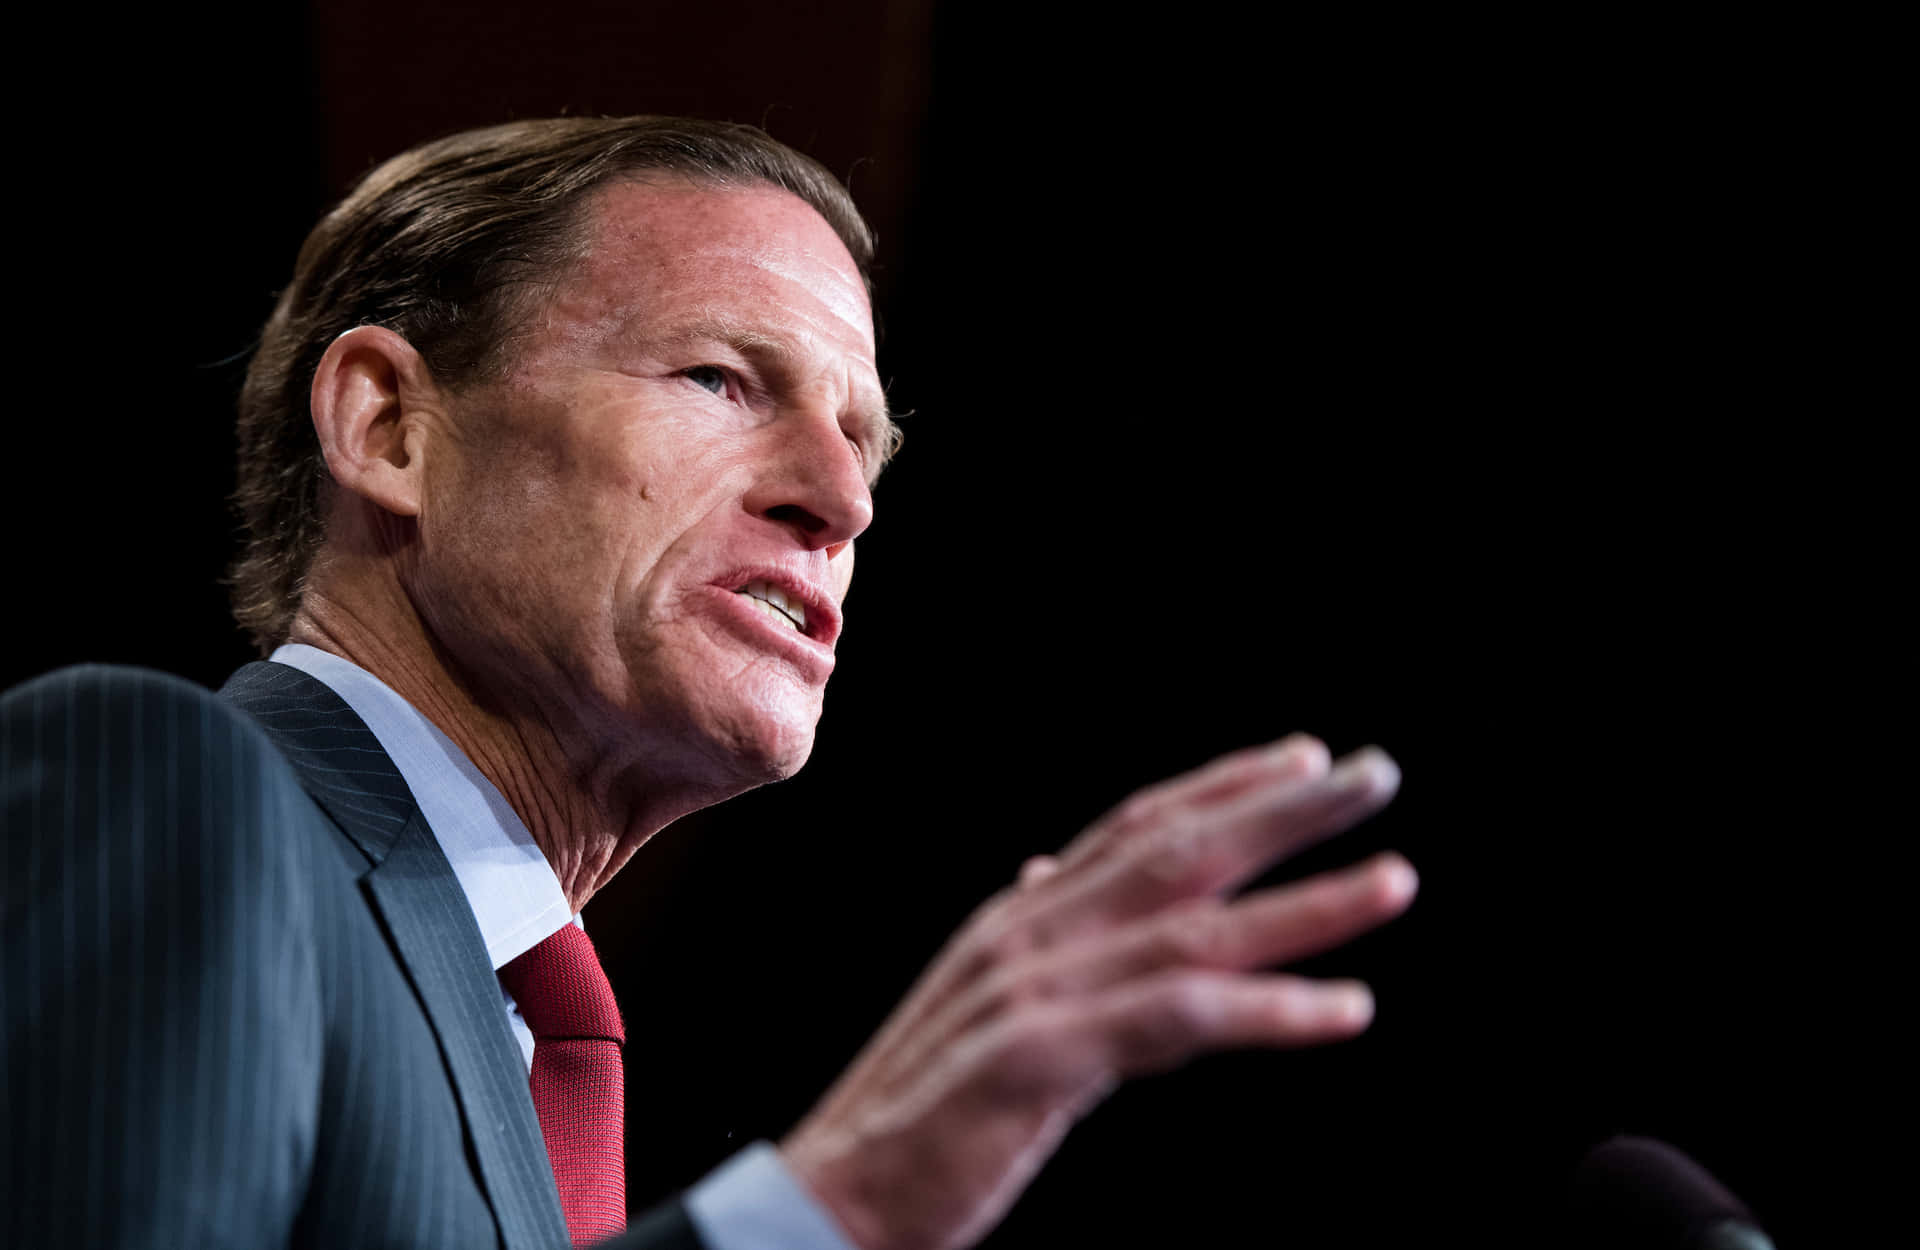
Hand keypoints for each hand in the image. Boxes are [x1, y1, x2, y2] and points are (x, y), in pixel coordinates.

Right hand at [781, 735, 1415, 1249]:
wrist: (832, 1194)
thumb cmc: (918, 1112)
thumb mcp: (979, 1003)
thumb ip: (1030, 936)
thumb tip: (1046, 871)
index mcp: (1019, 918)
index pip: (1136, 826)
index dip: (1224, 785)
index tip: (1303, 756)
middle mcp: (1028, 934)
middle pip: (1176, 851)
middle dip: (1283, 810)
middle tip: (1374, 773)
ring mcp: (1032, 991)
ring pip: (1192, 927)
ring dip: (1304, 904)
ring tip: (1394, 880)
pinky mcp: (1038, 1059)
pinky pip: (1176, 1021)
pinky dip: (1267, 1010)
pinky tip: (1345, 1008)